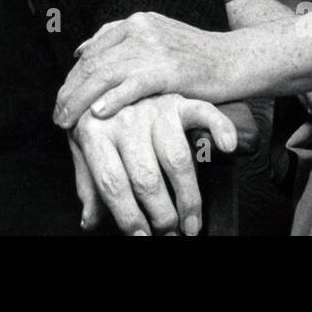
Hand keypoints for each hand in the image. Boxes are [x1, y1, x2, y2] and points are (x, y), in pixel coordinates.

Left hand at [54, 12, 229, 127]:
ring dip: (81, 100)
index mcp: (135, 22)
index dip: (72, 77)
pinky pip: (132, 85)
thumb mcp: (157, 37)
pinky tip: (98, 113)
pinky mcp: (168, 69)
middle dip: (70, 91)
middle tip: (57, 114)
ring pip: (105, 75)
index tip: (61, 98)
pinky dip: (113, 99)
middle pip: (93, 62)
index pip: (92, 50)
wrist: (235, 59)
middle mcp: (140, 30)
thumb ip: (121, 41)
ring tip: (67, 120)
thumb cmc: (196, 56)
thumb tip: (82, 51)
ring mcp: (154, 48)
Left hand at [68, 94, 236, 235]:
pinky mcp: (178, 99)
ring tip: (191, 223)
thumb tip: (89, 220)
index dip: (127, 216)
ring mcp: (152, 107)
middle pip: (145, 177)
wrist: (111, 72)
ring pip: (175, 159)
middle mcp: (123, 116)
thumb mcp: (84, 147)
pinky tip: (227, 148)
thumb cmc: (99, 119)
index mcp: (93, 130)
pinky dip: (219, 129)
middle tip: (170, 234)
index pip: (111, 182)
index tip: (141, 238)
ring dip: (188, 198)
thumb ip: (88, 183)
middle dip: (161, 215)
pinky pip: (203, 113)